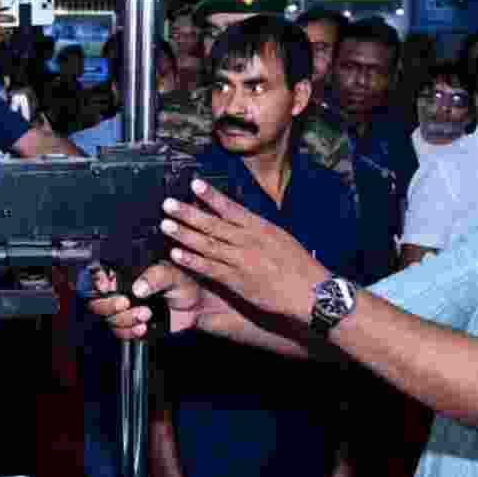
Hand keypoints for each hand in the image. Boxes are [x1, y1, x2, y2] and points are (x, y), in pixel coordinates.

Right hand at [86, 261, 231, 339]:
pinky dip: (130, 332)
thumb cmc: (186, 284)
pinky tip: (144, 327)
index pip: (98, 278)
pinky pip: (120, 333)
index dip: (97, 284)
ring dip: (125, 320)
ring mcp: (125, 310)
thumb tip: (138, 288)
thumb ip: (155, 277)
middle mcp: (121, 291)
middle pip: (96, 302)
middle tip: (128, 304)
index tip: (108, 288)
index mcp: (126, 273)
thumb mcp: (173, 274)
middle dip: (111, 306)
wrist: (197, 307)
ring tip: (146, 314)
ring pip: (108, 319)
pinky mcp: (131, 325)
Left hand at [159, 179, 327, 322]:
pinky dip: (192, 261)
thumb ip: (257, 229)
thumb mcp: (281, 238)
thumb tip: (239, 219)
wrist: (312, 292)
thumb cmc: (299, 266)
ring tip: (165, 224)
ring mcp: (242, 261)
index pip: (232, 208)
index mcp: (260, 228)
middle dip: (189, 213)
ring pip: (208, 244)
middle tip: (168, 204)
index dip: (212, 196)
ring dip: (185, 234)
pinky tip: (176, 254)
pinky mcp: (238, 281)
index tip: (194, 184)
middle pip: (213, 224)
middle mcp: (249, 241)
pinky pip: (210, 269)